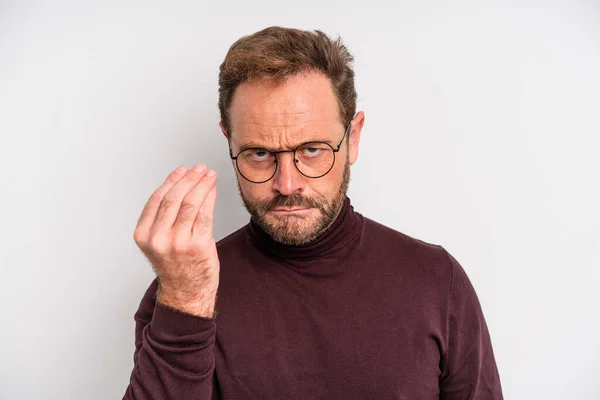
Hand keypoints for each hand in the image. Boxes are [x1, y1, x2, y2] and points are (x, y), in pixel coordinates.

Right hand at [133, 163, 218, 316]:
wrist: (186, 294)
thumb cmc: (175, 267)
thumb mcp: (157, 242)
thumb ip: (161, 218)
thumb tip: (178, 185)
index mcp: (144, 235)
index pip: (157, 199)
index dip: (171, 180)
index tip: (182, 170)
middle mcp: (158, 238)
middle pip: (174, 198)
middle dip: (189, 178)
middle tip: (199, 168)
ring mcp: (178, 242)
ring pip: (190, 203)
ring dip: (201, 184)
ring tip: (208, 174)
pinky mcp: (198, 245)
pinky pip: (205, 214)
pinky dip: (210, 197)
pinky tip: (213, 189)